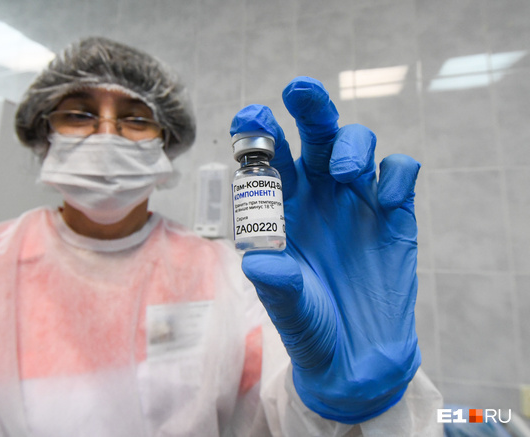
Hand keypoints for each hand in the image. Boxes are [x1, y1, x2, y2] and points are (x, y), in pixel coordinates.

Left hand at [230, 77, 421, 423]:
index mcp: (281, 207)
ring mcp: (357, 201)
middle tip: (299, 90)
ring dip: (350, 146)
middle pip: (314, 135)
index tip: (251, 117)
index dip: (259, 132)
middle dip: (309, 107)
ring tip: (342, 173)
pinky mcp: (395, 214)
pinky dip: (395, 174)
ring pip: (357, 144)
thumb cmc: (312, 325)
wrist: (356, 357)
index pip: (268, 158)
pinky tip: (385, 197)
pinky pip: (399, 174)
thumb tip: (259, 260)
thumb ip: (278, 283)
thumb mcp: (290, 307)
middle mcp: (317, 195)